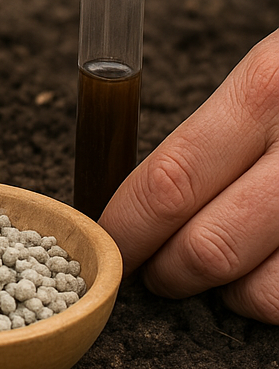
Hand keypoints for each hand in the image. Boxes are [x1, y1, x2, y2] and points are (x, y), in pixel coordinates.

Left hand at [100, 30, 278, 323]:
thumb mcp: (275, 73)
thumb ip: (222, 129)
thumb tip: (148, 193)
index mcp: (268, 89)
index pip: (172, 176)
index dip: (128, 221)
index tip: (107, 240)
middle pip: (211, 244)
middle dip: (167, 270)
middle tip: (152, 272)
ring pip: (266, 292)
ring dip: (229, 295)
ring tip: (218, 274)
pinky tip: (272, 274)